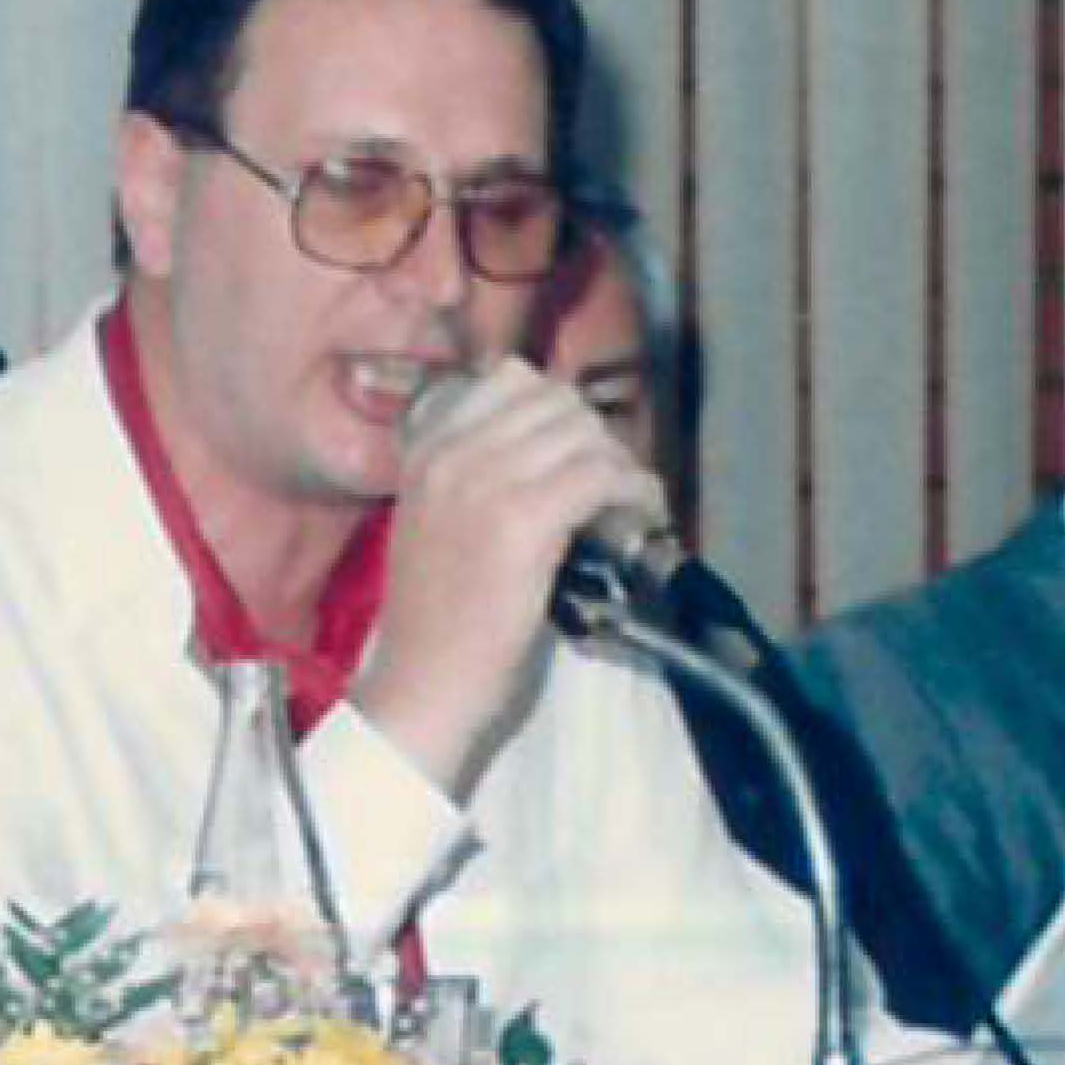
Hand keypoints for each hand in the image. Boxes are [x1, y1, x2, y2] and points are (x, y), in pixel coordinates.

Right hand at [344, 357, 673, 804]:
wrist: (422, 685)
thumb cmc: (435, 621)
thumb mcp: (435, 523)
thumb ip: (472, 478)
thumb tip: (551, 449)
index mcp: (427, 450)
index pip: (511, 379)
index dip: (562, 411)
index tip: (581, 449)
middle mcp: (452, 454)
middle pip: (557, 402)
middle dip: (598, 436)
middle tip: (614, 482)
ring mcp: (485, 484)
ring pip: (584, 435)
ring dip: (622, 464)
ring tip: (632, 502)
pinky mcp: (523, 522)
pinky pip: (600, 477)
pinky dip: (634, 492)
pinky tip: (642, 518)